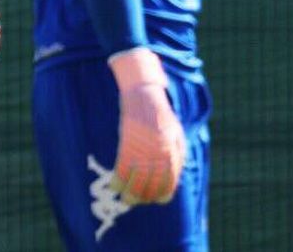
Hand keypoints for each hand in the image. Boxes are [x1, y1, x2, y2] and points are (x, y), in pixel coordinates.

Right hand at [108, 50, 186, 204]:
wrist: (143, 91)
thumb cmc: (159, 112)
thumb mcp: (176, 131)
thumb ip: (177, 152)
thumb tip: (177, 172)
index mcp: (173, 150)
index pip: (170, 180)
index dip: (163, 194)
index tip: (156, 200)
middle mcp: (159, 151)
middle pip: (152, 183)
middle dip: (144, 196)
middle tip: (136, 202)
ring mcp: (143, 147)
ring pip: (136, 179)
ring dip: (130, 192)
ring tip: (125, 199)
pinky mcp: (128, 141)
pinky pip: (122, 167)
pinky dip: (118, 179)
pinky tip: (114, 185)